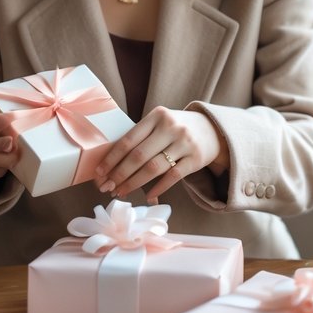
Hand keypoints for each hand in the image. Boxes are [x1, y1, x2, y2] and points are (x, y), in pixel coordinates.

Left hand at [95, 107, 227, 203]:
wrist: (213, 129)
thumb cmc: (176, 129)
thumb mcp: (160, 123)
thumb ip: (141, 136)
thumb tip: (111, 162)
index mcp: (157, 116)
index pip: (129, 139)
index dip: (112, 158)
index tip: (100, 172)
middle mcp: (171, 127)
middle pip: (138, 156)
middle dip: (120, 174)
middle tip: (108, 187)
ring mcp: (184, 143)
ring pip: (153, 168)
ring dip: (134, 183)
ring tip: (122, 192)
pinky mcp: (196, 159)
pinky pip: (173, 177)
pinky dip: (158, 189)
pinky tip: (148, 196)